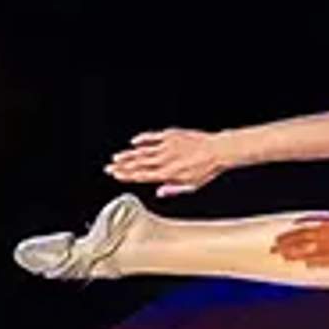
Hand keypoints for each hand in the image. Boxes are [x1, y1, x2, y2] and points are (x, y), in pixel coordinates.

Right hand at [107, 127, 228, 194]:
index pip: (142, 175)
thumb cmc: (207, 168)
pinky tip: (134, 141)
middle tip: (109, 167)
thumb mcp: (192, 185)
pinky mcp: (171, 135)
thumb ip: (174, 189)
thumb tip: (160, 193)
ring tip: (116, 157)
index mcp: (169, 174)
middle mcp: (165, 160)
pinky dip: (142, 139)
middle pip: (138, 163)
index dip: (127, 176)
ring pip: (142, 150)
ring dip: (128, 154)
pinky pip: (153, 136)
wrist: (218, 150)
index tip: (117, 175)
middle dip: (122, 166)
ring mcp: (167, 146)